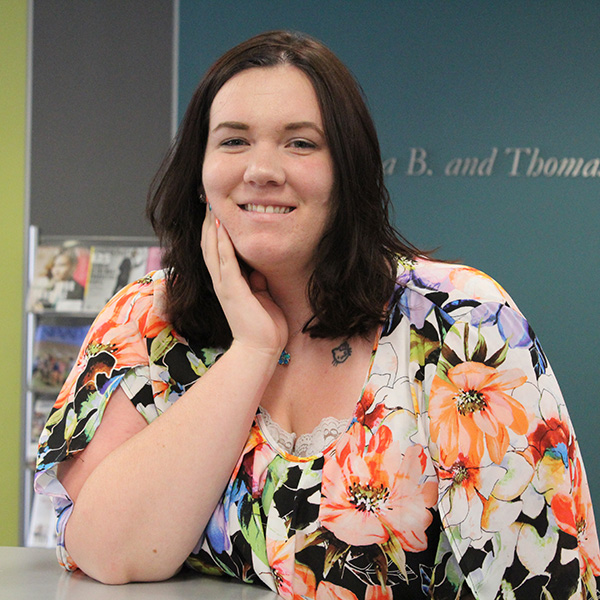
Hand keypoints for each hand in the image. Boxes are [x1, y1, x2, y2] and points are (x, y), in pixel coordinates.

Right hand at [201, 206, 287, 358]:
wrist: (261, 350)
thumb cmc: (264, 327)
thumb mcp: (261, 297)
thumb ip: (257, 283)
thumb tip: (257, 272)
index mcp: (229, 284)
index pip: (217, 252)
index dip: (214, 232)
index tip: (215, 213)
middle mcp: (222, 283)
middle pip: (209, 247)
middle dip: (208, 224)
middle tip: (207, 202)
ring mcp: (225, 286)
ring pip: (213, 251)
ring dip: (211, 229)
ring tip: (209, 208)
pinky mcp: (233, 290)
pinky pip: (225, 262)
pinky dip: (222, 244)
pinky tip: (220, 228)